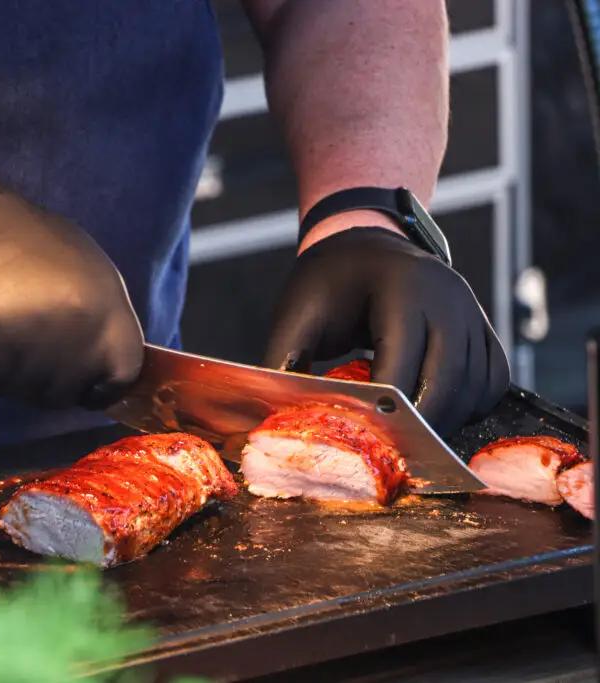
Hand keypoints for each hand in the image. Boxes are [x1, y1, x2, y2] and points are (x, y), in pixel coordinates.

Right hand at [0, 124, 143, 408]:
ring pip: (23, 392)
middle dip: (47, 380)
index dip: (100, 383)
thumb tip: (104, 361)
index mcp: (106, 311)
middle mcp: (75, 335)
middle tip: (23, 343)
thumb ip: (102, 317)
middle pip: (67, 393)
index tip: (82, 381)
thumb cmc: (23, 237)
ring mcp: (30, 350)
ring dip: (8, 371)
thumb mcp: (87, 267)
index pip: (121, 378)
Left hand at [263, 227, 509, 434]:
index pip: (402, 361)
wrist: (363, 243)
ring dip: (446, 420)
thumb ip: (284, 361)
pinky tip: (436, 413)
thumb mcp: (297, 314)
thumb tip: (271, 417)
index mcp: (401, 287)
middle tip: (392, 454)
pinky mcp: (483, 326)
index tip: (366, 438)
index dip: (386, 406)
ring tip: (409, 436)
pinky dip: (470, 406)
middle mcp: (447, 296)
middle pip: (448, 379)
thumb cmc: (327, 281)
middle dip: (420, 424)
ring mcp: (472, 310)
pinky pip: (493, 379)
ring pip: (477, 386)